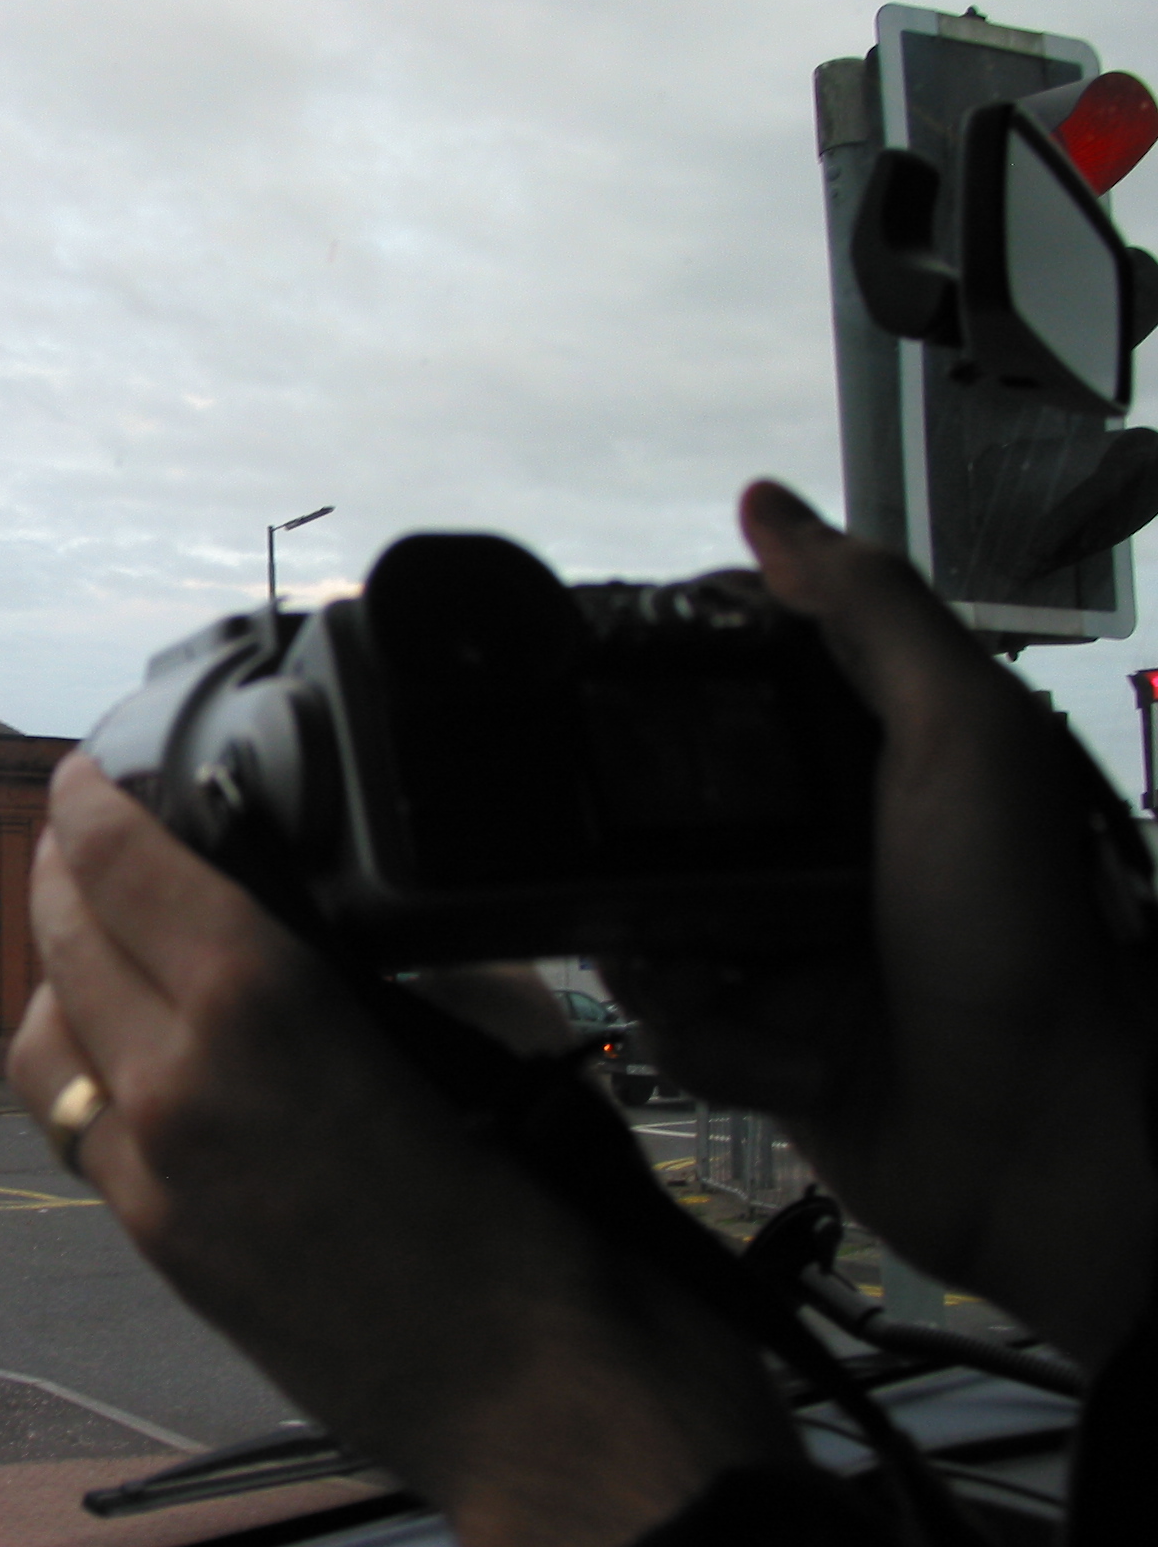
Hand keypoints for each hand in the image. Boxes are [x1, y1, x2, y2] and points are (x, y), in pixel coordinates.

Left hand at [13, 754, 795, 1546]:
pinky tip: (123, 1045)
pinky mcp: (159, 1245)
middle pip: (67, 934)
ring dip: (55, 969)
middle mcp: (176, 1085)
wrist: (543, 1398)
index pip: (122, 863)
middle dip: (67, 864)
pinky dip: (78, 1064)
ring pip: (44, 1037)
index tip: (88, 769)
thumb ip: (389, 939)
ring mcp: (153, 1176)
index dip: (92, 799)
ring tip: (92, 930)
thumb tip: (335, 884)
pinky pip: (75, 1126)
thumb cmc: (549, 1212)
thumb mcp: (489, 1022)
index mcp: (257, 1005)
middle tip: (86, 826)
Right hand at [608, 482, 1155, 1365]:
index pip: (741, 682)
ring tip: (728, 982)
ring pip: (649, 913)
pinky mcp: (762, 1037)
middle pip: (667, 802)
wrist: (1043, 1147)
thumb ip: (871, 613)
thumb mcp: (963, 739)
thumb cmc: (1023, 934)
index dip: (673, 675)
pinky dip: (716, 1040)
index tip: (609, 680)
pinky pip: (675, 1015)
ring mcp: (789, 943)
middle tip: (635, 857)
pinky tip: (789, 1060)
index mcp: (877, 758)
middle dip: (636, 838)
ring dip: (672, 955)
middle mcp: (824, 842)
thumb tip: (767, 505)